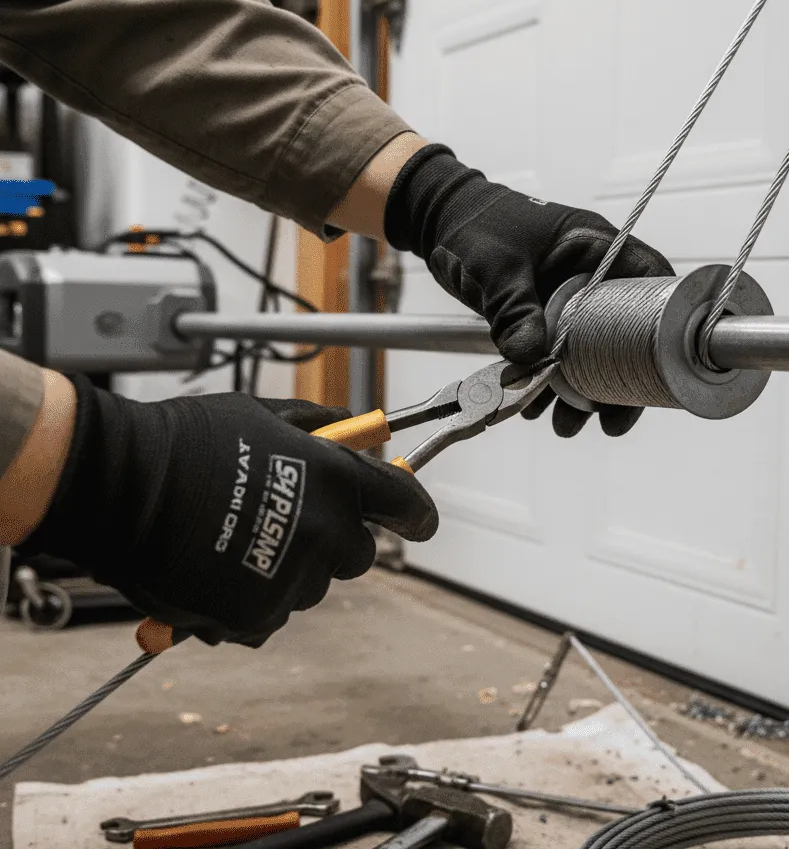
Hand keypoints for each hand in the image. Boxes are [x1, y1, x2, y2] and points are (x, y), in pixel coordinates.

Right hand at [19, 378, 436, 645]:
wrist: (123, 487)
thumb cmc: (186, 443)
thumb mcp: (261, 415)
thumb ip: (316, 425)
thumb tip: (353, 426)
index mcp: (336, 479)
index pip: (404, 504)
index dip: (416, 513)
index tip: (419, 520)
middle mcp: (326, 532)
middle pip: (360, 555)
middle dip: (335, 543)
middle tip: (293, 525)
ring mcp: (293, 579)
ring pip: (313, 587)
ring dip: (290, 571)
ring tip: (238, 543)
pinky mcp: (257, 617)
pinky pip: (272, 616)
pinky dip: (252, 601)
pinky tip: (218, 570)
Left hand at [384, 144, 673, 436]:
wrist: (441, 220)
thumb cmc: (475, 223)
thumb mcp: (496, 266)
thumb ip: (513, 309)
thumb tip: (530, 356)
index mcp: (597, 247)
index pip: (650, 282)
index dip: (662, 327)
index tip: (657, 369)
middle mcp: (591, 275)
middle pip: (624, 333)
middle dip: (618, 380)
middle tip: (611, 420)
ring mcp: (568, 299)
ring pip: (589, 351)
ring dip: (580, 391)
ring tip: (565, 425)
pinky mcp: (545, 316)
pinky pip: (557, 355)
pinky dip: (549, 382)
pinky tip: (535, 406)